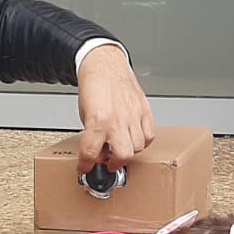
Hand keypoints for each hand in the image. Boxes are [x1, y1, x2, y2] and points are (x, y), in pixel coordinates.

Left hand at [76, 44, 154, 172]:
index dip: (86, 166)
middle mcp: (117, 120)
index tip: (85, 169)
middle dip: (113, 164)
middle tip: (107, 162)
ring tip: (119, 146)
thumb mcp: (84, 113)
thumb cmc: (94, 86)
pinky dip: (142, 141)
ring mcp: (134, 115)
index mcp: (97, 120)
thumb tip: (96, 153)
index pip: (91, 153)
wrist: (105, 64)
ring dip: (128, 151)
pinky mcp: (145, 111)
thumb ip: (91, 135)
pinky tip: (133, 137)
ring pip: (138, 147)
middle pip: (122, 156)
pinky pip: (149, 135)